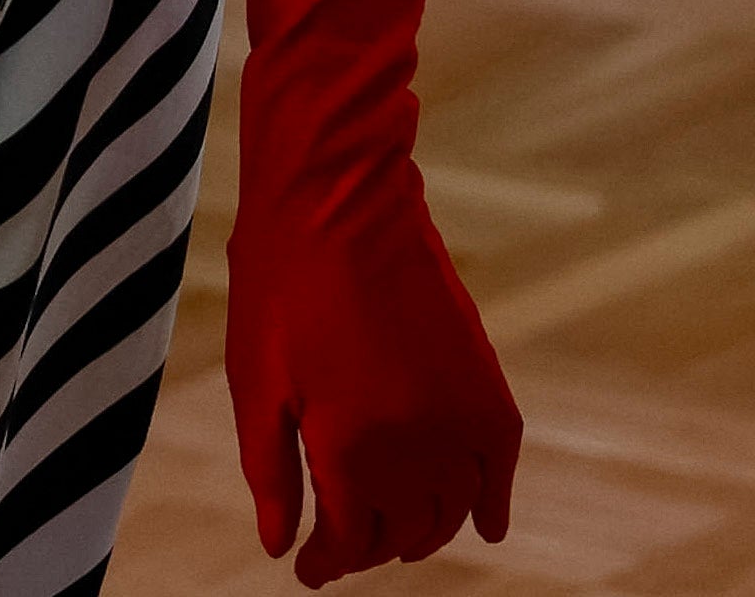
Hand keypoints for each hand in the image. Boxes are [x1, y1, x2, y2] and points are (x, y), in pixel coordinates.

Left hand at [234, 257, 520, 585]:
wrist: (338, 196)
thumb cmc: (280, 284)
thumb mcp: (256, 384)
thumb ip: (270, 474)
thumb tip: (280, 547)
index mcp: (349, 447)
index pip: (348, 541)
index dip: (326, 563)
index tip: (307, 570)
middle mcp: (414, 443)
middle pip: (402, 531)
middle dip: (369, 548)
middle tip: (341, 549)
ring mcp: (456, 412)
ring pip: (452, 508)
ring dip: (423, 531)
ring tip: (393, 533)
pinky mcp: (483, 379)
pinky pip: (499, 463)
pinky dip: (492, 499)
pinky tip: (484, 525)